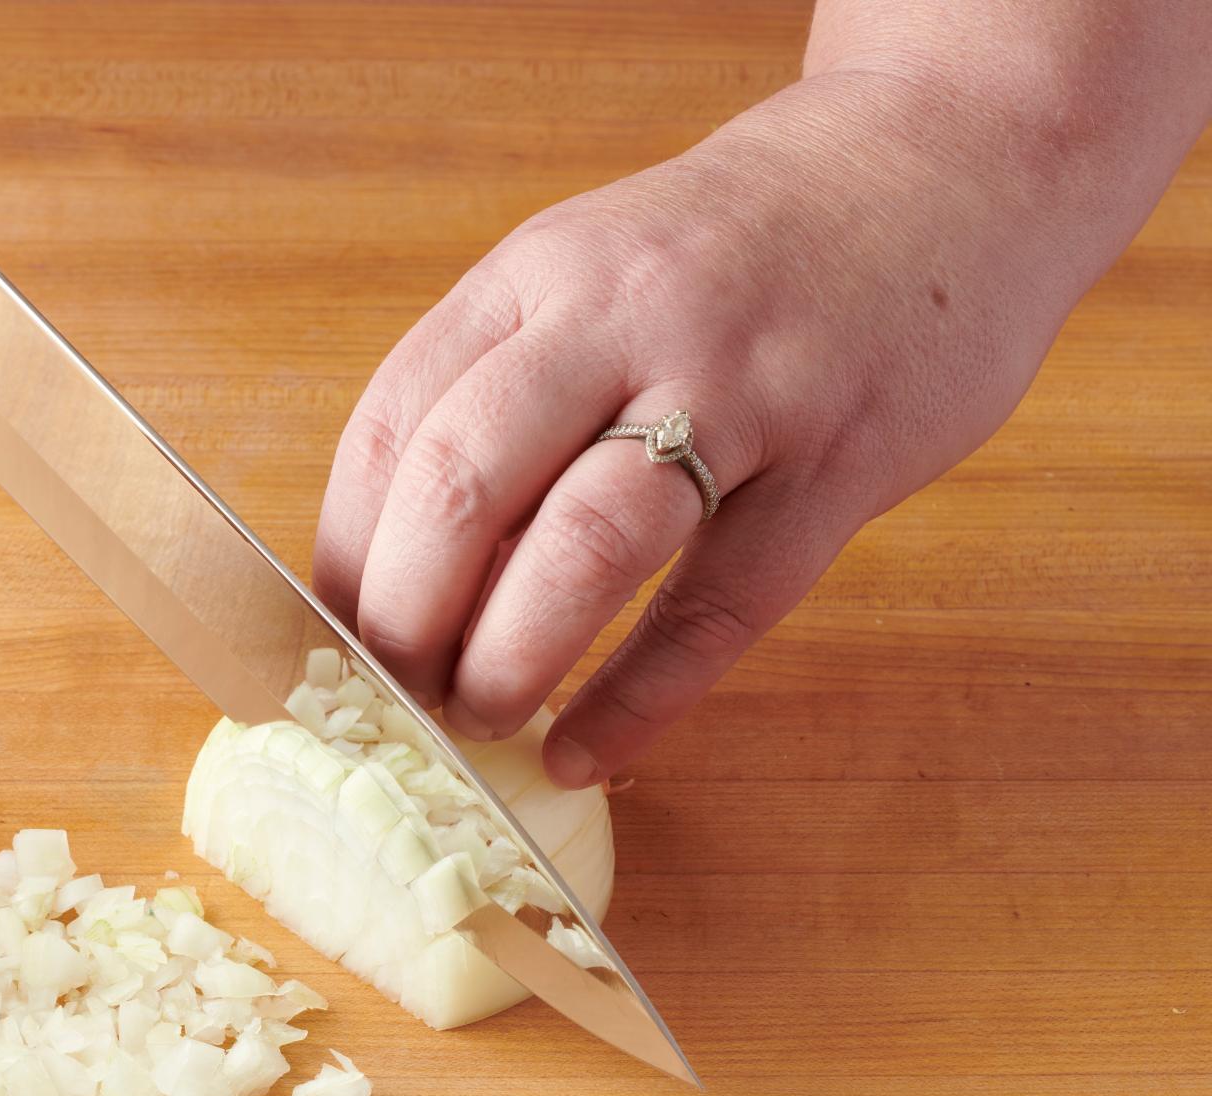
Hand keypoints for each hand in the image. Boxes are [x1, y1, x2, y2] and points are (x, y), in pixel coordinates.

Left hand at [313, 69, 1085, 788]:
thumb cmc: (739, 250)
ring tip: (477, 720)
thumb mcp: (592, 271)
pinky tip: (586, 754)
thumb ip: (503, 388)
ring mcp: (736, 389)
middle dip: (404, 619)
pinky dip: (639, 698)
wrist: (948, 162)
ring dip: (507, 657)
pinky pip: (719, 607)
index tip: (328, 638)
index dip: (344, 554)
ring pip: (584, 545)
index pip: (392, 426)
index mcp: (536, 275)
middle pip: (462, 485)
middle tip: (394, 696)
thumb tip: (401, 562)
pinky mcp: (836, 464)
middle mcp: (620, 319)